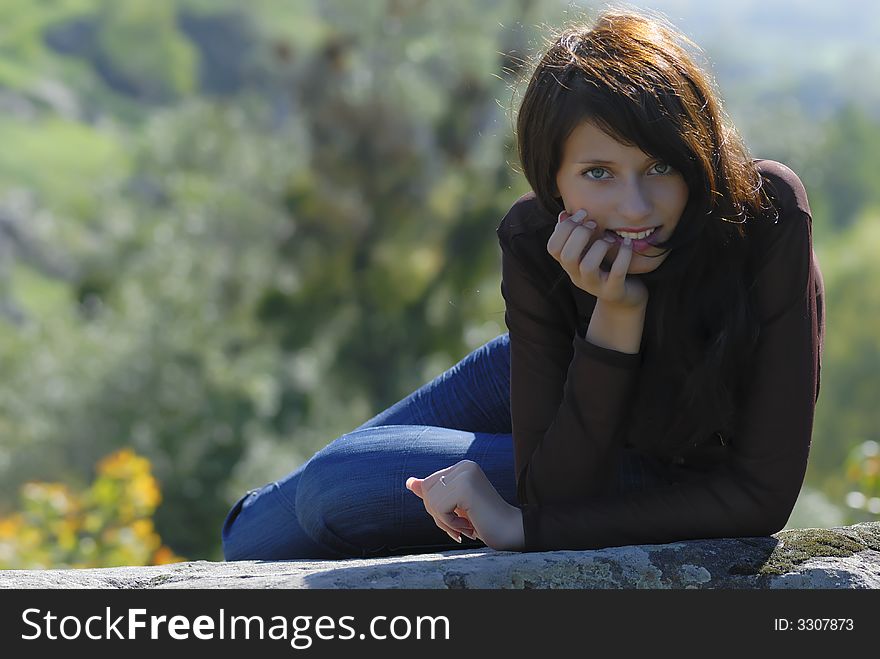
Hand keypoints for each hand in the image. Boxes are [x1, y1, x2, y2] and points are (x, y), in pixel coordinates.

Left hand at [405, 460, 523, 550]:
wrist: (511, 533)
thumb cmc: (484, 522)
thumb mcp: (454, 507)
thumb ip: (433, 494)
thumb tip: (409, 482)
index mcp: (462, 467)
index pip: (428, 485)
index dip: (437, 508)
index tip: (459, 518)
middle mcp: (464, 465)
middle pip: (427, 491)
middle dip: (439, 514)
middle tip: (462, 524)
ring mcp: (466, 474)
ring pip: (431, 501)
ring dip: (446, 521)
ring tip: (467, 525)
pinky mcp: (466, 486)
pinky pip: (439, 508)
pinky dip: (450, 523)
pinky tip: (469, 525)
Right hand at [547, 209, 648, 309]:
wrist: (624, 299)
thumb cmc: (605, 269)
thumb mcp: (588, 251)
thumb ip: (576, 235)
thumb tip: (564, 215)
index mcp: (569, 265)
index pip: (553, 248)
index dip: (564, 228)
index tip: (582, 214)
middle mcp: (577, 277)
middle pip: (567, 256)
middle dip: (580, 235)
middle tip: (594, 225)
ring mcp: (595, 286)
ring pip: (587, 266)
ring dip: (599, 247)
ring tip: (610, 239)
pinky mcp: (614, 291)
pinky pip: (617, 273)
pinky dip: (623, 255)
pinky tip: (627, 244)